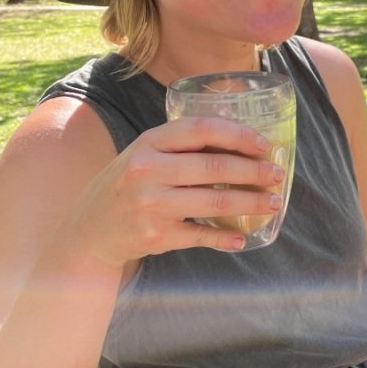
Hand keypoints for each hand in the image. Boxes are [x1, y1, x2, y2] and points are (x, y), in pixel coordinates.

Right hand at [68, 116, 285, 264]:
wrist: (88, 230)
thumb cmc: (127, 186)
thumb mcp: (144, 155)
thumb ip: (180, 147)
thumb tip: (239, 139)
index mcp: (148, 143)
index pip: (201, 130)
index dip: (238, 135)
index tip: (265, 145)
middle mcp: (147, 170)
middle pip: (215, 168)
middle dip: (254, 172)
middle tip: (278, 175)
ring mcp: (151, 205)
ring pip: (215, 203)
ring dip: (251, 203)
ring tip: (273, 203)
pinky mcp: (156, 235)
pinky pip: (202, 235)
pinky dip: (226, 238)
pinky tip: (242, 237)